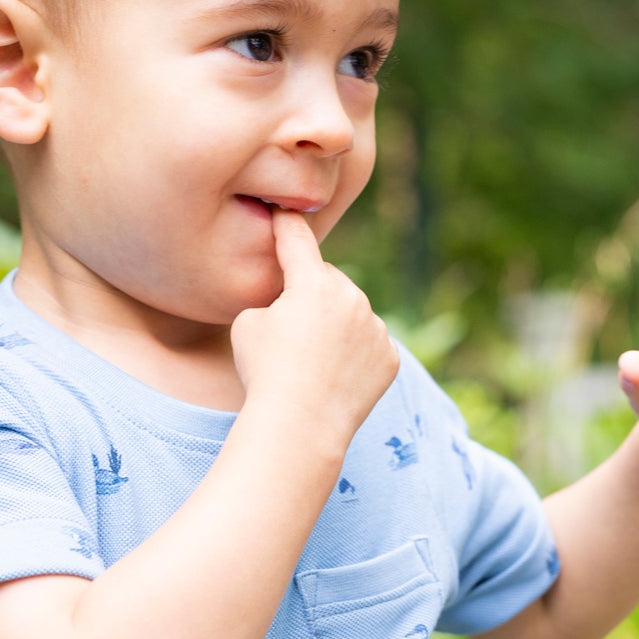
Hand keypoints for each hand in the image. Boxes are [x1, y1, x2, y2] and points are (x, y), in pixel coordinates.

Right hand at [230, 211, 398, 448]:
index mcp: (314, 283)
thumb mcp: (248, 323)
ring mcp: (376, 329)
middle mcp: (353, 298)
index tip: (284, 212)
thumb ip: (273, 299)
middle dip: (312, 294)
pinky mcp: (390, 358)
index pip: (297, 241)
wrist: (300, 426)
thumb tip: (291, 303)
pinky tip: (335, 375)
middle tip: (291, 330)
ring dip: (337, 324)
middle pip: (328, 281)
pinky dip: (356, 353)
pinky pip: (369, 344)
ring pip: (353, 313)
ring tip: (313, 360)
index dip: (287, 225)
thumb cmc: (265, 373)